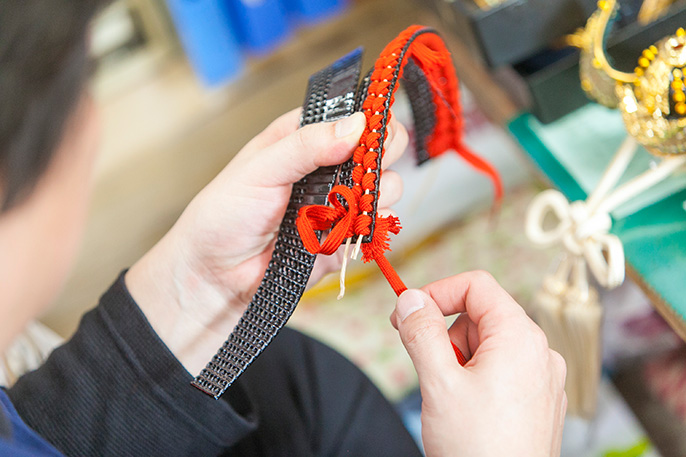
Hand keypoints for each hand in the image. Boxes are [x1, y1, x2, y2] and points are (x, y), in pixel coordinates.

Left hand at [126, 108, 406, 373]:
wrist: (217, 276)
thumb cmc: (225, 215)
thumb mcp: (260, 169)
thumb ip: (306, 145)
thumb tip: (355, 125)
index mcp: (302, 139)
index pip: (349, 116)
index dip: (369, 118)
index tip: (376, 128)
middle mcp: (326, 167)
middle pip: (378, 148)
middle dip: (382, 154)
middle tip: (369, 164)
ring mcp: (338, 203)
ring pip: (386, 187)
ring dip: (378, 192)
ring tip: (351, 201)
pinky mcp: (344, 237)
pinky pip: (375, 226)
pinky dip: (372, 226)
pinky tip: (352, 227)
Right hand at [391, 271, 566, 456]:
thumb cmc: (478, 448)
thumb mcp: (438, 382)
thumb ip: (421, 332)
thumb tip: (410, 300)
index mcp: (520, 337)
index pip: (476, 285)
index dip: (437, 292)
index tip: (408, 313)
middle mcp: (539, 352)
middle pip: (481, 315)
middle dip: (447, 333)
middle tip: (427, 364)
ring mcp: (542, 379)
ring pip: (490, 345)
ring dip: (461, 358)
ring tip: (450, 396)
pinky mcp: (539, 401)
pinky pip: (503, 370)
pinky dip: (477, 377)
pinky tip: (468, 409)